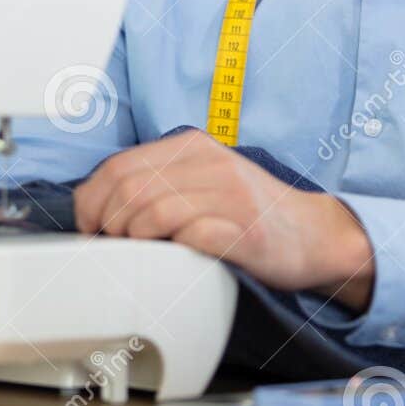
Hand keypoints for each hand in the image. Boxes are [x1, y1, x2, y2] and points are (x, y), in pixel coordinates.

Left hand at [73, 128, 375, 309]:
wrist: (313, 234)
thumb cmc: (249, 213)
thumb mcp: (201, 180)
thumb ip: (157, 182)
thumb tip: (97, 208)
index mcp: (191, 146)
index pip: (116, 167)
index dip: (91, 204)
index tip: (93, 230)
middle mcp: (209, 163)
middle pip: (128, 190)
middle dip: (108, 226)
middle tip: (114, 249)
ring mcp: (229, 196)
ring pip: (152, 211)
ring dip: (135, 241)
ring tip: (141, 255)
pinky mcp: (244, 231)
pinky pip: (190, 236)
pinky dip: (171, 252)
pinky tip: (175, 258)